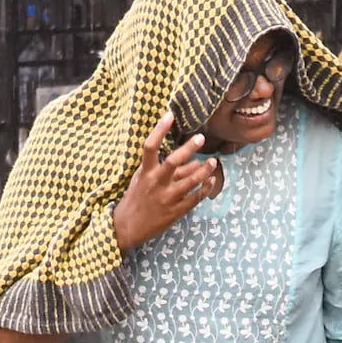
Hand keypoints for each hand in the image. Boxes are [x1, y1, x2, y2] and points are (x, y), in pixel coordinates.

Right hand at [113, 112, 224, 251]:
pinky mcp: (176, 211)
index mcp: (145, 172)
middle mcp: (156, 183)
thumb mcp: (143, 179)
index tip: (170, 115)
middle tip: (200, 138)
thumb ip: (164, 169)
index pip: (150, 146)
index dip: (159, 129)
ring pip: (191, 181)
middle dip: (188, 148)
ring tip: (213, 162)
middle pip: (174, 161)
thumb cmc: (136, 198)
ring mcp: (167, 197)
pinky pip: (195, 197)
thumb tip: (190, 159)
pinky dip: (205, 188)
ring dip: (204, 170)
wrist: (128, 227)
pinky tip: (211, 181)